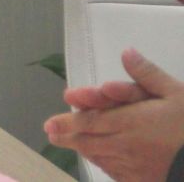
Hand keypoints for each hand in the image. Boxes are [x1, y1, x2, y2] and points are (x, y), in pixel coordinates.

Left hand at [46, 49, 183, 181]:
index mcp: (130, 121)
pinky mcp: (141, 180)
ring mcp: (133, 166)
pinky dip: (104, 164)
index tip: (49, 124)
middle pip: (88, 141)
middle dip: (67, 137)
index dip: (67, 123)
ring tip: (68, 143)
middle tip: (51, 134)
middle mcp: (125, 144)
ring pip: (99, 157)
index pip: (90, 121)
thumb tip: (126, 52)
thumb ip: (148, 74)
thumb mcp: (176, 94)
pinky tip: (99, 159)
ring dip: (83, 149)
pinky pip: (116, 172)